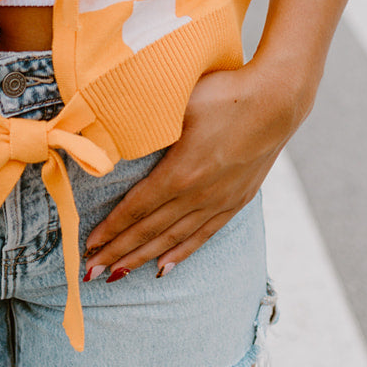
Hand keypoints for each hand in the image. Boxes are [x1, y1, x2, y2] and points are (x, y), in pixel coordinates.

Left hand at [81, 58, 309, 279]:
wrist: (277, 100)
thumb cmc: (224, 92)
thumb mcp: (179, 102)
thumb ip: (146, 122)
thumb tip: (110, 129)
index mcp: (181, 172)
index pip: (136, 208)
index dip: (111, 229)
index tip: (89, 245)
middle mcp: (199, 194)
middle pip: (150, 230)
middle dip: (118, 252)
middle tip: (91, 271)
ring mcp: (220, 201)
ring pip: (173, 239)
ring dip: (143, 258)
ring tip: (118, 275)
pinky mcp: (237, 201)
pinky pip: (203, 235)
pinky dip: (180, 253)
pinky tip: (163, 268)